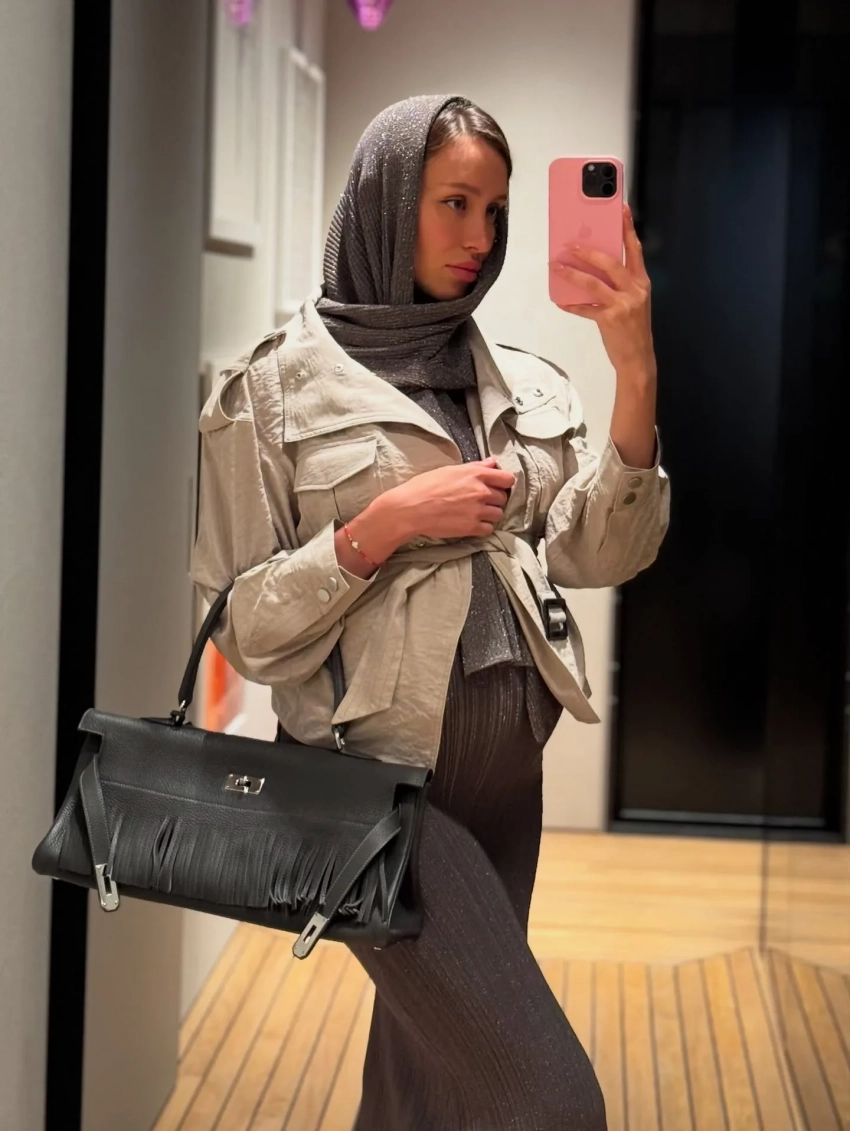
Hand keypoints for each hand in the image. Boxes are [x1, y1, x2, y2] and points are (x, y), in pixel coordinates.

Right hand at [387, 457, 515, 540]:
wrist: (410, 508)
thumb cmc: (425, 486)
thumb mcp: (449, 470)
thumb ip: (475, 467)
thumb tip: (492, 462)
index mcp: (476, 474)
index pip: (507, 479)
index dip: (504, 483)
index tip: (498, 487)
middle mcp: (481, 491)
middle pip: (503, 498)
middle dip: (495, 499)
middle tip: (481, 501)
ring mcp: (478, 511)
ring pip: (498, 514)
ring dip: (490, 514)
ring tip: (476, 513)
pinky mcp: (472, 528)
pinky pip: (489, 529)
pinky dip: (483, 527)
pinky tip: (472, 524)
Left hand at [551, 203, 655, 386]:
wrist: (638, 359)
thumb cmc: (633, 329)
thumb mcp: (633, 302)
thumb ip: (620, 284)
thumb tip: (593, 268)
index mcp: (642, 282)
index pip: (635, 250)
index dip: (628, 228)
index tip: (621, 209)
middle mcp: (635, 290)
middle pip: (610, 263)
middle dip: (589, 252)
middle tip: (571, 244)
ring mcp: (623, 304)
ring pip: (594, 283)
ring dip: (572, 274)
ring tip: (557, 266)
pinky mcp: (610, 319)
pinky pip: (585, 308)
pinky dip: (571, 305)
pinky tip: (560, 301)